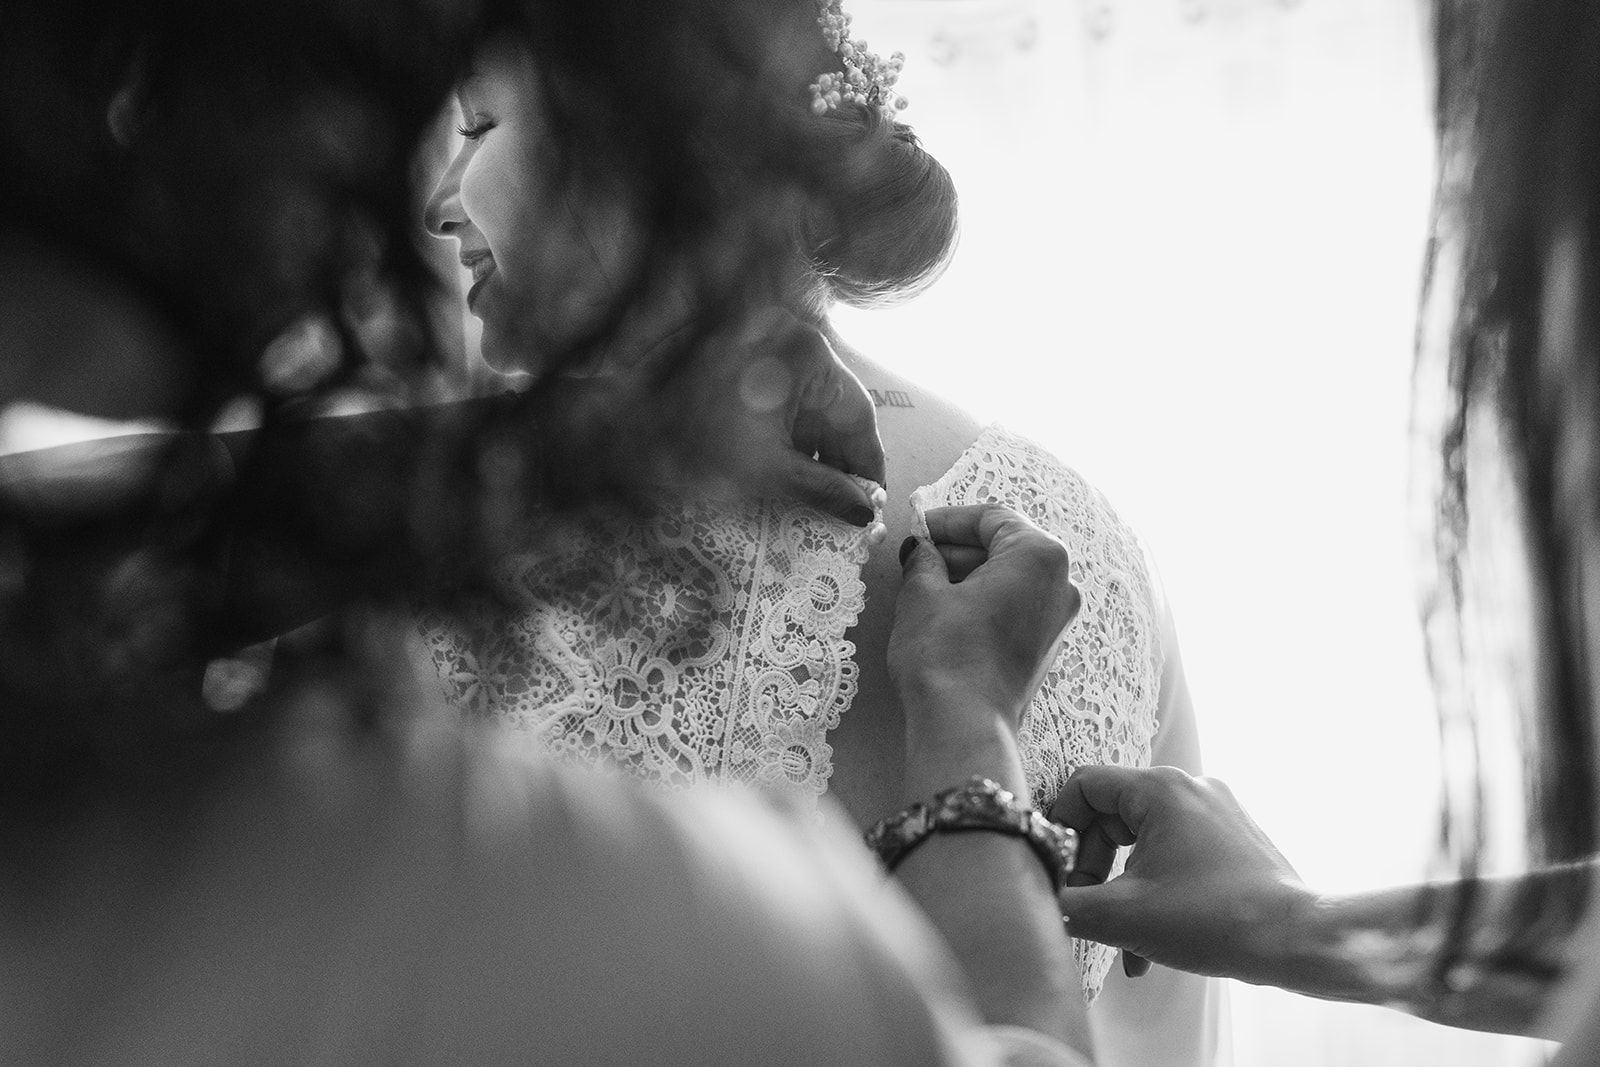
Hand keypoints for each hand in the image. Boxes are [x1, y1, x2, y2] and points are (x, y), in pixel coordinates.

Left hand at [697, 309, 884, 524]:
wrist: (619, 426)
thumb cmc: (696, 441)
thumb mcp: (768, 470)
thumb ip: (824, 490)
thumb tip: (864, 512)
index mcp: (807, 355)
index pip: (857, 415)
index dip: (868, 464)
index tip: (874, 503)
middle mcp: (793, 342)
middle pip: (834, 410)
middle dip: (840, 461)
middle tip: (849, 509)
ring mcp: (766, 349)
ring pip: (808, 409)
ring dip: (815, 454)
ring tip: (819, 501)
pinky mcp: (743, 364)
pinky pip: (782, 404)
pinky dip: (788, 439)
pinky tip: (789, 476)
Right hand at [888, 505, 1079, 741]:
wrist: (964, 724)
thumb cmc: (946, 653)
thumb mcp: (923, 593)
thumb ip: (924, 559)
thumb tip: (922, 549)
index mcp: (1040, 555)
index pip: (992, 518)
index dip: (948, 520)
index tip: (918, 528)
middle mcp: (1061, 583)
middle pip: (1006, 546)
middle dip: (958, 548)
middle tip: (917, 557)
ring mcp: (1058, 618)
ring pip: (1010, 578)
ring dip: (969, 575)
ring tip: (923, 585)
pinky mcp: (1045, 647)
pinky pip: (1015, 606)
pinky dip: (984, 600)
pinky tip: (946, 611)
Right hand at [1050, 765, 1312, 981]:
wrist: (1300, 942)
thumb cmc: (1216, 920)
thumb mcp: (1123, 917)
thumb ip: (1067, 904)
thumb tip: (1036, 900)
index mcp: (1159, 788)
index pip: (1084, 786)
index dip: (1061, 828)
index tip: (1060, 871)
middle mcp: (1189, 788)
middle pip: (1111, 815)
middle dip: (1094, 867)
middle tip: (1092, 907)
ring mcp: (1217, 812)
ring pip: (1144, 841)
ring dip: (1124, 889)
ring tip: (1125, 938)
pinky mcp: (1234, 839)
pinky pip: (1176, 855)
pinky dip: (1157, 891)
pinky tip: (1155, 942)